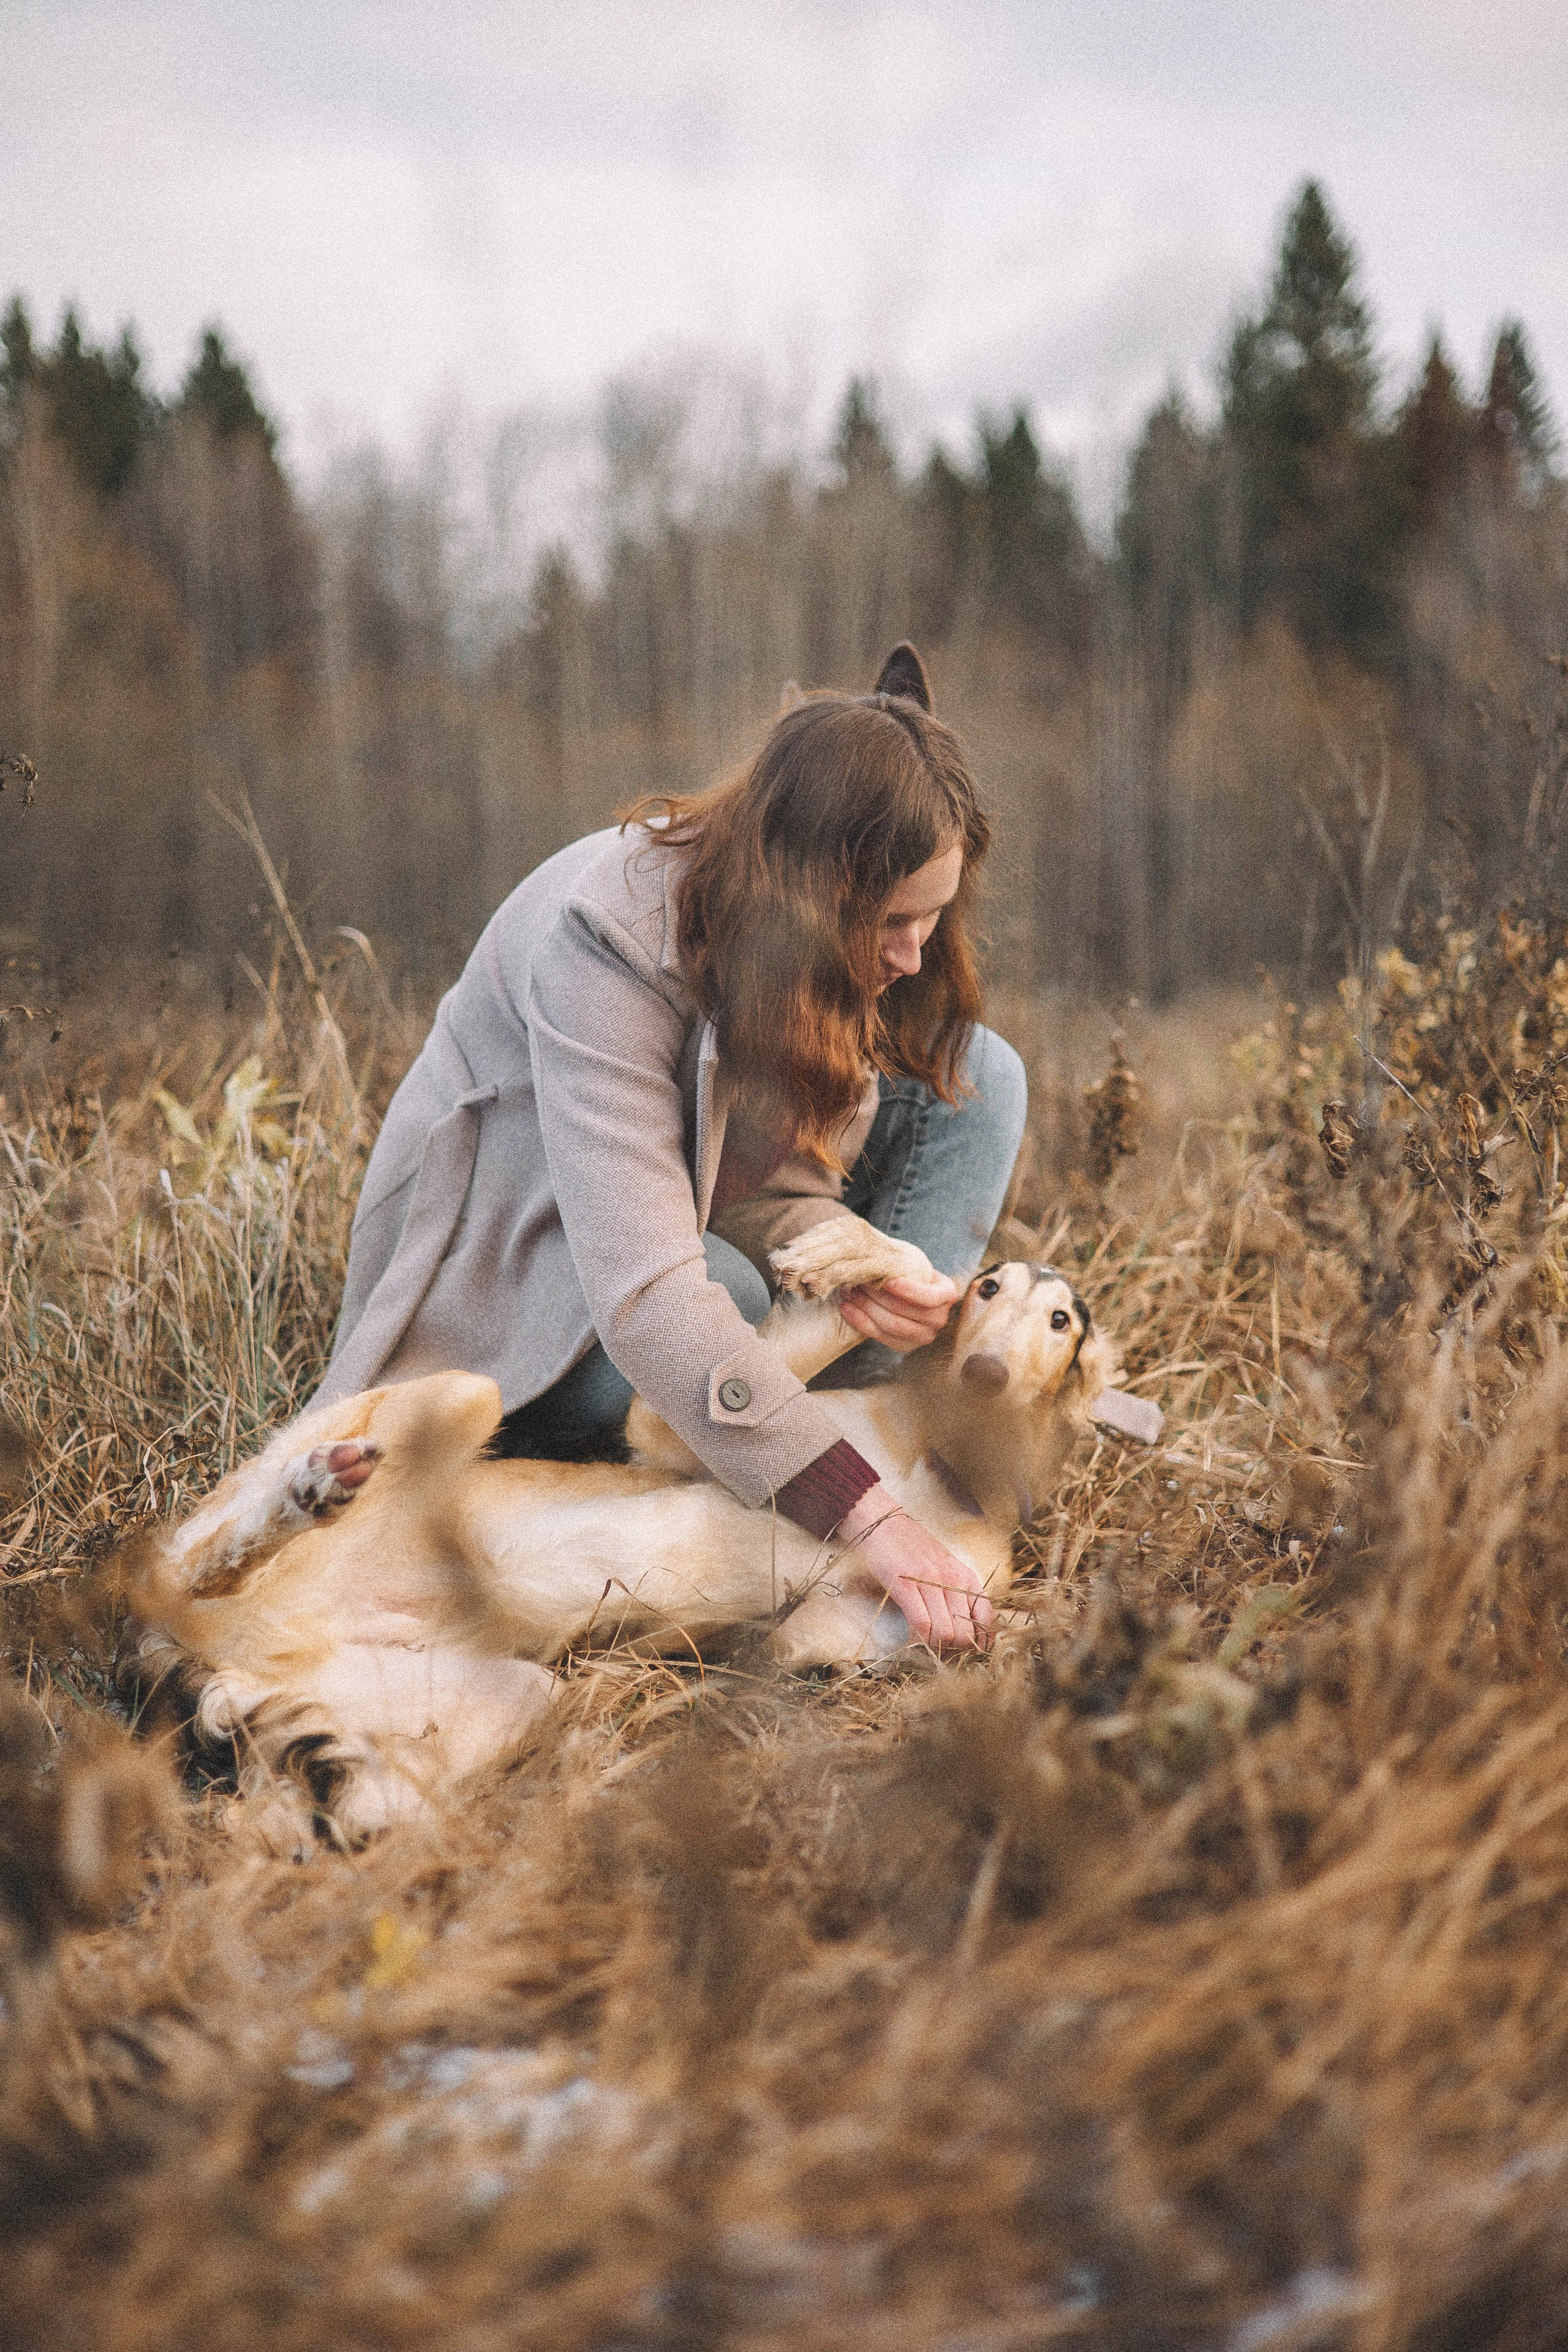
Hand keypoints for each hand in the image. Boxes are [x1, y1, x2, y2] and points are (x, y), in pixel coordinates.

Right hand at [836, 1482, 994, 1652]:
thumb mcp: (943, 1566)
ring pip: (946, 1633)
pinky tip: (910, 1638)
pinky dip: (917, 1640)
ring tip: (923, 1646)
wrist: (881, 1520)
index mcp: (965, 1576)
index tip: (964, 1652)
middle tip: (937, 1651)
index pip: (987, 1620)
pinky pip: (921, 1625)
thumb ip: (956, 1592)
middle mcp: (953, 1578)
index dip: (979, 1644)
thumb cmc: (909, 1547)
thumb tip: (965, 1631)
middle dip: (952, 1651)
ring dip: (934, 1648)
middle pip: (965, 1634)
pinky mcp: (905, 1584)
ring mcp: (930, 1580)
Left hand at [837, 1269, 957, 1352]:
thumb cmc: (911, 1274)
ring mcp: (924, 1336)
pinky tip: (847, 1308)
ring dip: (865, 1307)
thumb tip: (874, 1254)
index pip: (928, 1297)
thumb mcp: (913, 1264)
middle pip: (904, 1311)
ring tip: (849, 1292)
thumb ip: (902, 1262)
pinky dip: (860, 1322)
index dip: (907, 1290)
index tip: (886, 1281)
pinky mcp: (906, 1346)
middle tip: (857, 1281)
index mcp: (947, 1295)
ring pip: (890, 1325)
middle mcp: (939, 1319)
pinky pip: (880, 1336)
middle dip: (876, 1295)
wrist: (912, 1294)